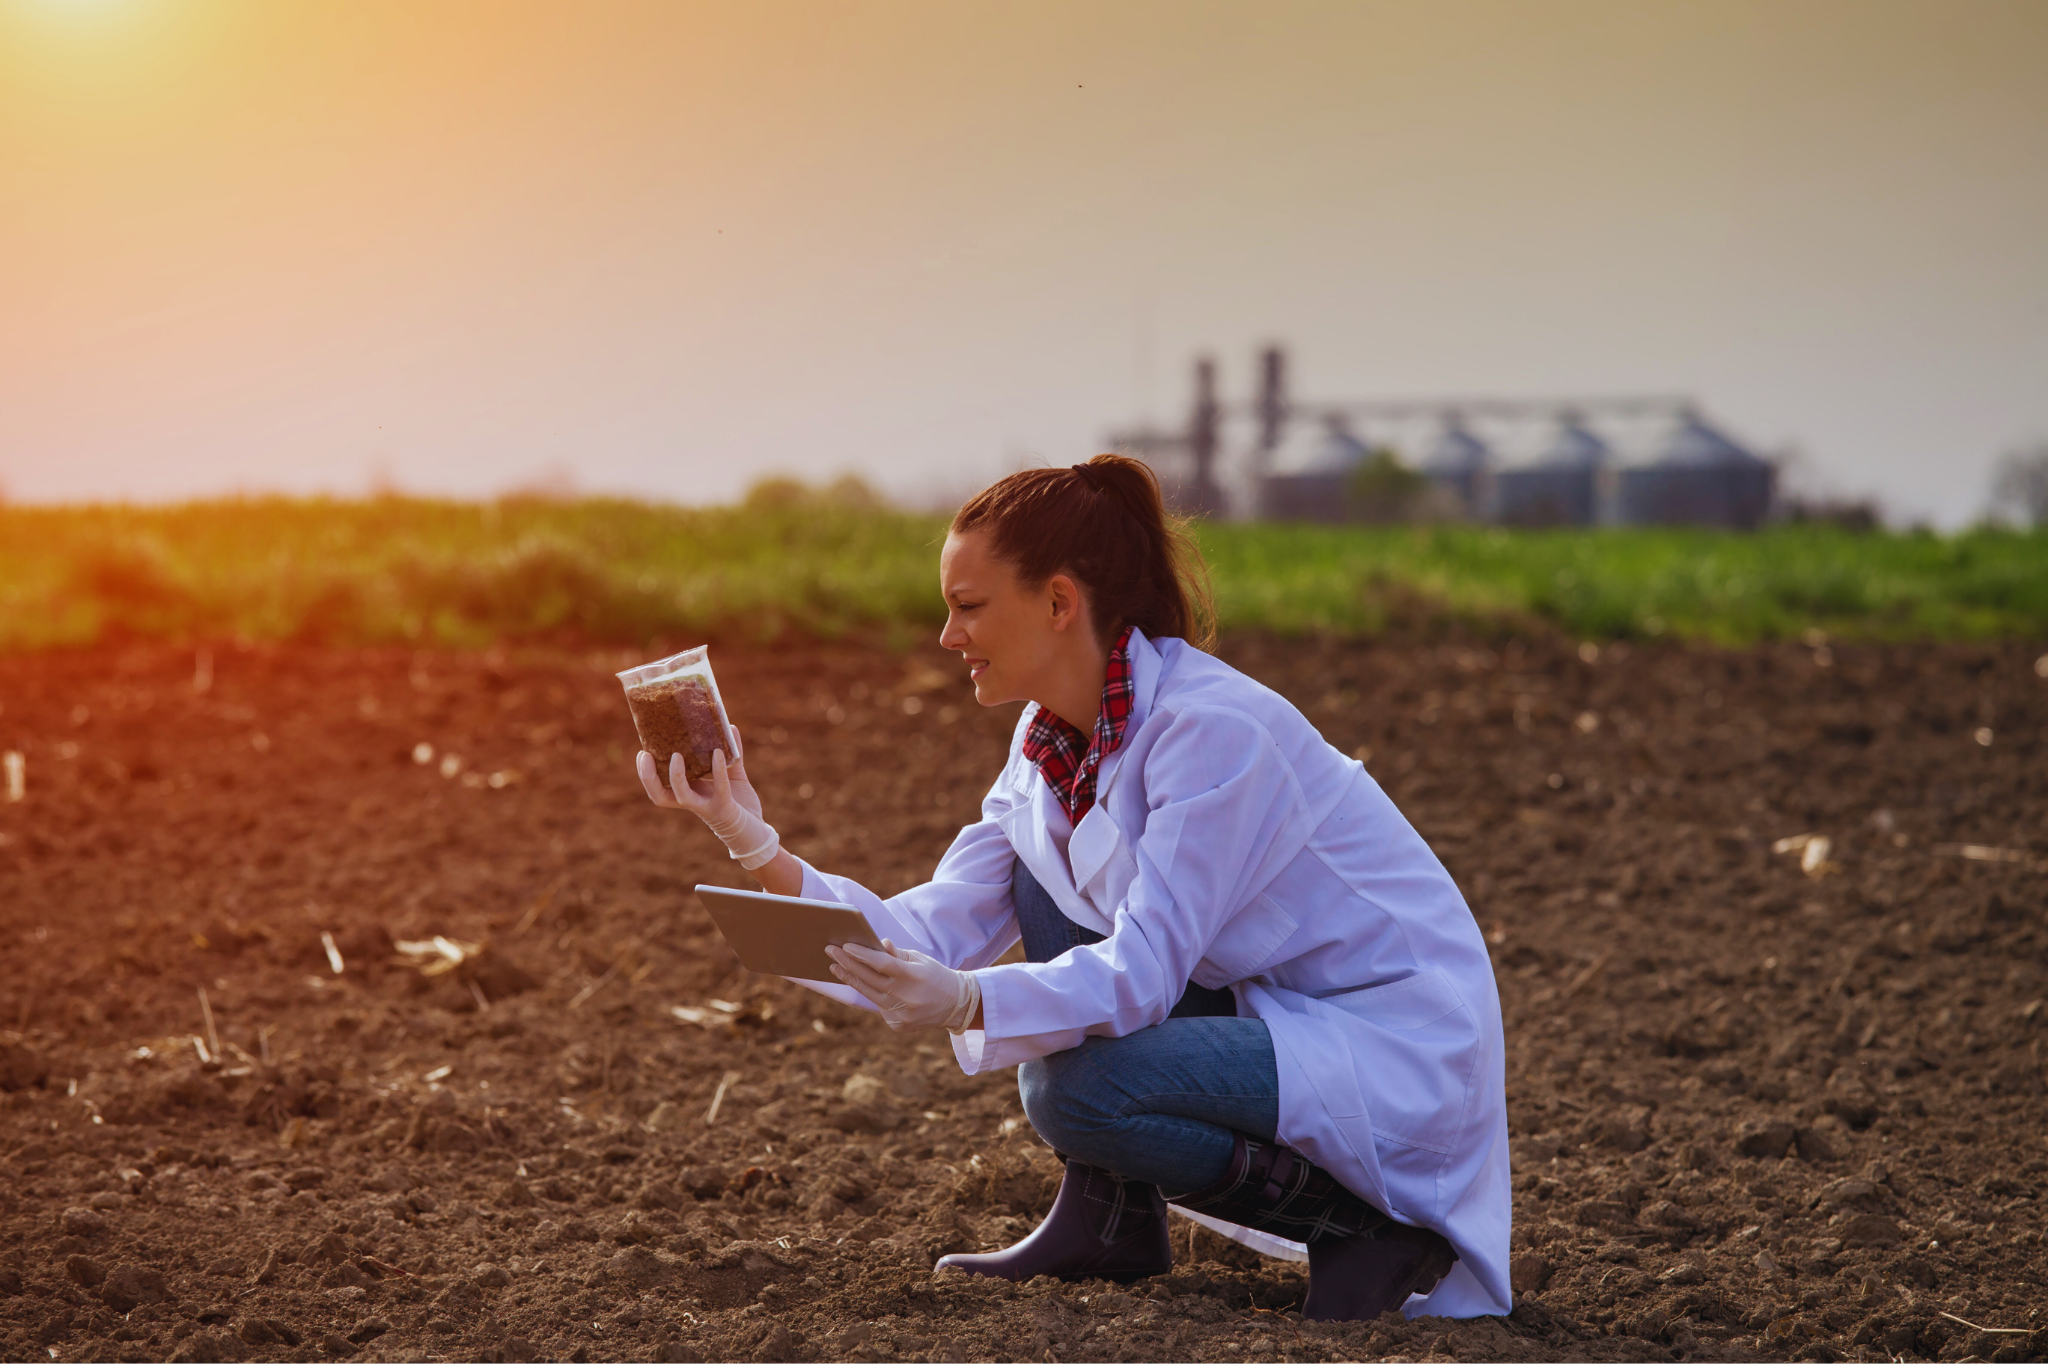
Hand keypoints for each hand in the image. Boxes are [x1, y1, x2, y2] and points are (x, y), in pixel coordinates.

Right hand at [636, 726, 761, 815]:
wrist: (756, 830)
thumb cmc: (740, 803)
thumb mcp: (734, 774)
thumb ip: (732, 753)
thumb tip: (730, 727)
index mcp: (690, 793)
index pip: (660, 787)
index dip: (647, 774)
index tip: (642, 752)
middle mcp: (693, 801)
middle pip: (660, 796)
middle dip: (648, 777)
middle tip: (644, 755)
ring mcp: (706, 806)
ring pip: (681, 796)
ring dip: (675, 776)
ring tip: (675, 755)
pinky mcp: (724, 807)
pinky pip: (719, 787)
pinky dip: (718, 769)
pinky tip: (717, 753)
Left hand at [825, 939, 980, 1032]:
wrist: (956, 1005)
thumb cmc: (935, 976)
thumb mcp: (920, 960)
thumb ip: (896, 954)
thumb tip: (878, 944)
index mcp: (913, 976)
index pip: (882, 964)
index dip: (862, 955)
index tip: (844, 946)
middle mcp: (906, 996)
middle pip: (869, 979)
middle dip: (847, 963)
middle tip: (830, 952)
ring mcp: (901, 1014)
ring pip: (868, 994)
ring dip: (850, 979)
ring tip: (835, 967)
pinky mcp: (898, 1025)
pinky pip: (879, 1007)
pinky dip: (871, 995)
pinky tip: (862, 984)